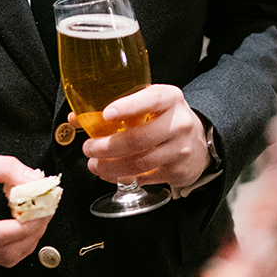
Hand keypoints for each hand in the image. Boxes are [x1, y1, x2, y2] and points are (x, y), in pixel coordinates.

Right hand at [0, 145, 50, 266]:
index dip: (25, 224)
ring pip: (5, 257)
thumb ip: (8, 169)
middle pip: (4, 251)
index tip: (43, 207)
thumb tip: (37, 182)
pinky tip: (24, 221)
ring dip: (27, 238)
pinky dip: (17, 240)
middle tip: (47, 208)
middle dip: (32, 232)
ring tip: (38, 213)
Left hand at [78, 84, 209, 188]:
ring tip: (94, 165)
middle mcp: (178, 123)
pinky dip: (123, 177)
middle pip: (138, 138)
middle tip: (88, 148)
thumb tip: (77, 117)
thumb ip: (118, 108)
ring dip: (110, 167)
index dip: (127, 107)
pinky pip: (145, 177)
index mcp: (169, 98)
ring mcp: (180, 149)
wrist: (199, 142)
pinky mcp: (178, 171)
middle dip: (106, 147)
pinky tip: (111, 173)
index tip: (106, 114)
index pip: (150, 100)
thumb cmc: (165, 119)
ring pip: (139, 163)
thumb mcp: (149, 104)